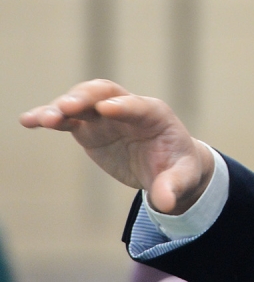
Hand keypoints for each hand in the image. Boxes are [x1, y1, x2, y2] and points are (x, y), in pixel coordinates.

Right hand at [19, 79, 213, 214]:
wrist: (167, 168)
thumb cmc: (177, 169)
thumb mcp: (182, 178)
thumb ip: (173, 187)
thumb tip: (165, 203)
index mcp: (155, 116)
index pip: (140, 106)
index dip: (125, 106)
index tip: (106, 109)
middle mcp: (129, 109)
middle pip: (106, 93)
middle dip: (87, 97)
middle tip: (67, 107)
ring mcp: (106, 116)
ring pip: (82, 101)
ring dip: (62, 106)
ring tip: (43, 119)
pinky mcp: (90, 128)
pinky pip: (68, 118)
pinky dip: (49, 116)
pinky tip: (27, 120)